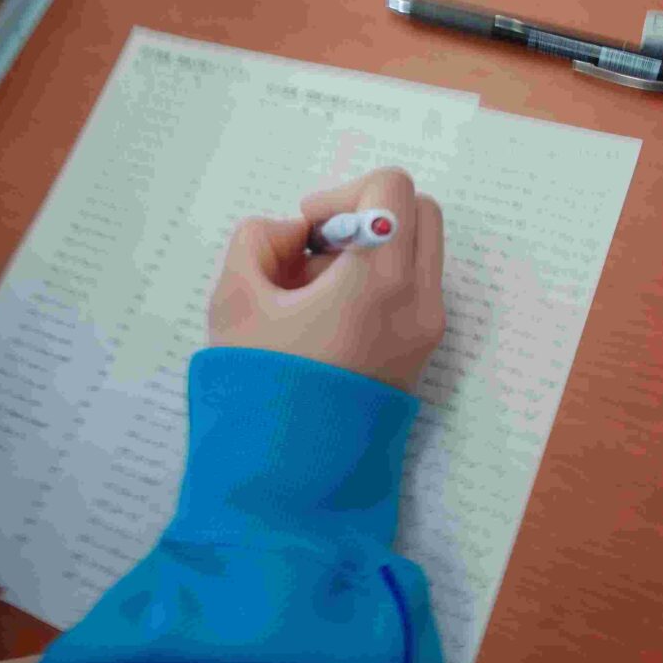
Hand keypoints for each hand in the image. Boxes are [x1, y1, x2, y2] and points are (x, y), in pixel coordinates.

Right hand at [208, 168, 445, 390]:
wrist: (289, 474)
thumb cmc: (260, 383)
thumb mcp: (234, 296)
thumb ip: (258, 239)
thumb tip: (298, 235)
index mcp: (379, 281)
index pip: (390, 188)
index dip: (342, 193)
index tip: (309, 231)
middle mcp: (419, 300)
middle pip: (418, 212)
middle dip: (367, 213)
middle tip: (319, 250)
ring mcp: (428, 329)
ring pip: (418, 250)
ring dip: (374, 248)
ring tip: (317, 291)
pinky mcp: (423, 351)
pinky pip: (414, 287)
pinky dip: (380, 280)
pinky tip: (330, 316)